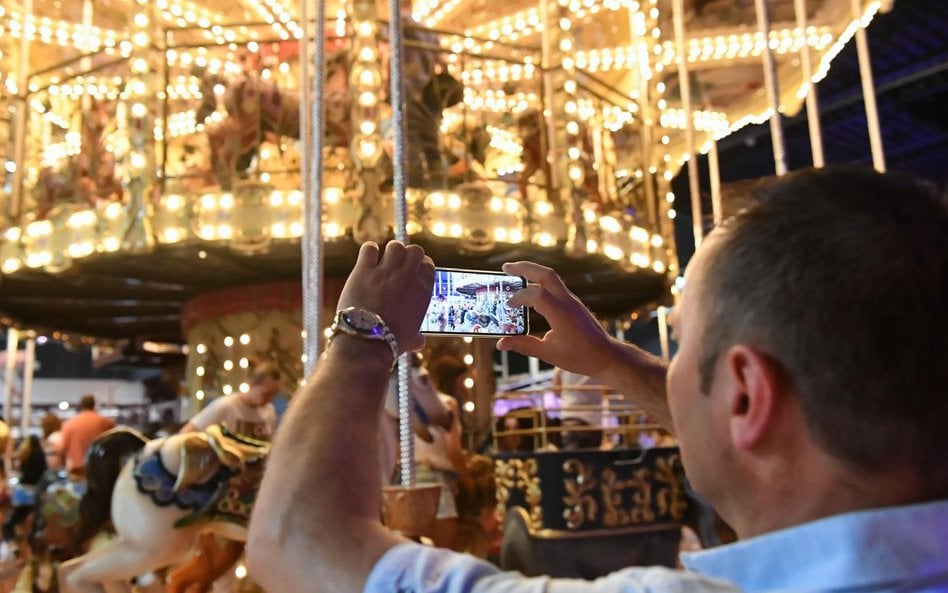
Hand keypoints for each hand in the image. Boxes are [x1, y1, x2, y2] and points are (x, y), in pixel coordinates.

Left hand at [336, 241, 434, 353]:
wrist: (367, 340)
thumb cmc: (391, 342)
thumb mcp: (410, 338)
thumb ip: (416, 336)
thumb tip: (420, 342)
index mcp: (423, 290)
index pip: (428, 265)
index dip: (421, 265)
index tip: (414, 269)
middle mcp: (407, 276)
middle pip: (414, 250)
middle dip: (407, 254)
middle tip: (399, 263)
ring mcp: (386, 271)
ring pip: (395, 246)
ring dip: (390, 251)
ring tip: (384, 260)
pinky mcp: (364, 270)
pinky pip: (369, 249)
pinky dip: (369, 251)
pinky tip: (368, 258)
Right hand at [497, 261, 615, 377]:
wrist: (606, 356)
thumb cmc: (580, 357)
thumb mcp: (549, 354)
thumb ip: (524, 346)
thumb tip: (501, 343)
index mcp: (561, 314)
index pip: (536, 294)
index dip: (518, 297)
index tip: (507, 306)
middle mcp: (567, 302)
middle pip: (545, 274)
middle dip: (524, 268)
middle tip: (505, 268)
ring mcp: (572, 300)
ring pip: (551, 277)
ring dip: (533, 271)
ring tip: (514, 273)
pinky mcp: (573, 303)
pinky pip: (555, 286)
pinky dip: (540, 282)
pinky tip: (530, 290)